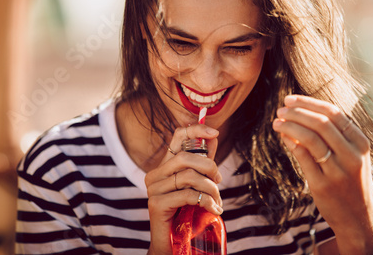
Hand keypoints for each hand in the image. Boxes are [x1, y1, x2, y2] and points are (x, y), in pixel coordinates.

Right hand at [144, 124, 222, 254]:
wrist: (172, 243)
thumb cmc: (186, 212)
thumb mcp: (198, 183)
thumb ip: (204, 161)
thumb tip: (213, 136)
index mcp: (165, 165)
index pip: (177, 136)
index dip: (196, 129)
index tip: (215, 132)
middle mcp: (155, 174)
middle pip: (186, 157)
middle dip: (210, 167)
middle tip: (219, 182)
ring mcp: (154, 189)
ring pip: (189, 176)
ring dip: (210, 189)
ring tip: (217, 201)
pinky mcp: (157, 204)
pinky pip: (188, 195)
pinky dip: (207, 201)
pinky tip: (214, 209)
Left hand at [272, 95, 372, 253]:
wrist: (359, 218)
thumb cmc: (352, 181)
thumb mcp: (352, 155)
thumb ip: (334, 135)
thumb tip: (302, 112)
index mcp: (360, 143)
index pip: (334, 113)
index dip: (309, 103)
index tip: (290, 99)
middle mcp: (352, 155)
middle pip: (321, 123)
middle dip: (297, 112)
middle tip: (281, 109)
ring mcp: (337, 171)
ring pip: (310, 138)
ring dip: (290, 126)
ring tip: (276, 122)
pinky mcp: (322, 185)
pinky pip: (302, 157)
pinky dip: (290, 143)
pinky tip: (283, 137)